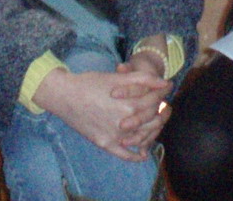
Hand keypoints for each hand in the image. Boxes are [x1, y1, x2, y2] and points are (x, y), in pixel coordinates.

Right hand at [31, 67, 170, 160]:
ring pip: (142, 138)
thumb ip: (144, 79)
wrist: (66, 96)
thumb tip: (167, 83)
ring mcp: (115, 136)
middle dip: (160, 112)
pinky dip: (135, 156)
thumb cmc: (91, 83)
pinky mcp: (105, 144)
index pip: (156, 101)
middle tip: (163, 107)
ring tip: (155, 125)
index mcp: (130, 104)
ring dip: (152, 132)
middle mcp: (125, 122)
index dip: (162, 94)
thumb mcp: (119, 76)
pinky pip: (124, 155)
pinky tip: (142, 154)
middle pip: (152, 120)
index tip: (165, 90)